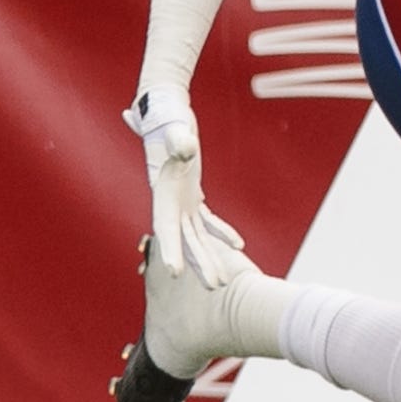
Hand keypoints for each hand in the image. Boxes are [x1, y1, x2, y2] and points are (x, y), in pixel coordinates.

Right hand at [124, 85, 246, 286]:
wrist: (166, 114)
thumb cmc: (167, 120)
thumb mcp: (173, 129)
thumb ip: (178, 142)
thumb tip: (188, 149)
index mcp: (162, 193)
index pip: (165, 227)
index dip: (169, 249)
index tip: (174, 273)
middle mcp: (169, 204)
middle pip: (185, 241)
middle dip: (199, 264)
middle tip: (214, 287)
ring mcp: (181, 203)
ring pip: (196, 238)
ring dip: (209, 258)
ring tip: (222, 283)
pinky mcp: (192, 197)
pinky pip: (208, 221)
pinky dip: (221, 232)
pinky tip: (239, 245)